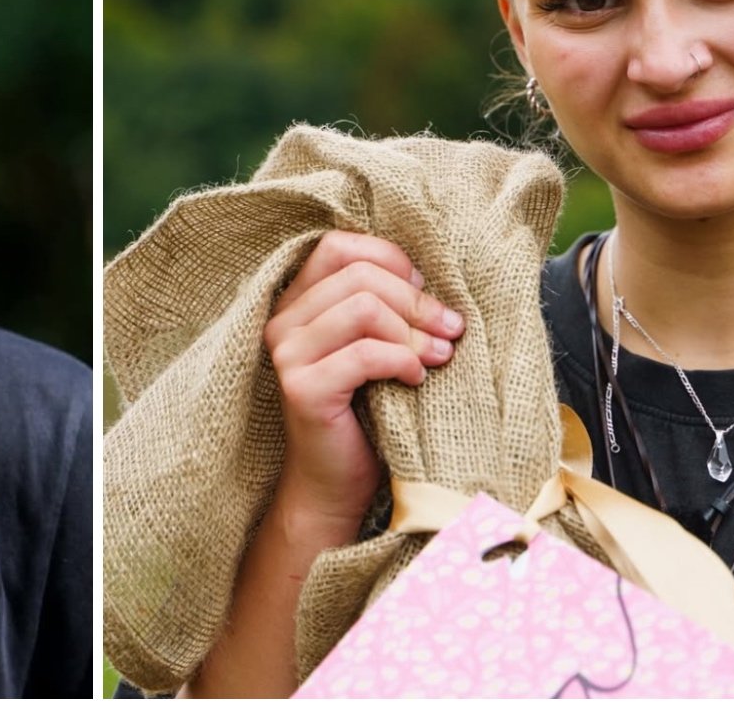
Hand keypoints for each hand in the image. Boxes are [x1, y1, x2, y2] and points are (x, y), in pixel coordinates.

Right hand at [264, 230, 463, 525]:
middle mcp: (282, 322)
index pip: (340, 246)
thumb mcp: (376, 346)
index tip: (425, 292)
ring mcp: (287, 355)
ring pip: (362, 308)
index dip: (390, 259)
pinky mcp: (302, 388)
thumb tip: (432, 279)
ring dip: (414, 331)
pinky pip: (364, 354)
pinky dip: (402, 361)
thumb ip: (386, 307)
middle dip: (417, 301)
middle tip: (451, 329)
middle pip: (360, 276)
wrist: (334, 486)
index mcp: (297, 302)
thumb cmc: (364, 413)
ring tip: (438, 356)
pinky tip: (416, 379)